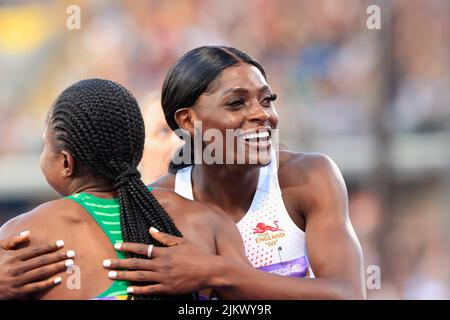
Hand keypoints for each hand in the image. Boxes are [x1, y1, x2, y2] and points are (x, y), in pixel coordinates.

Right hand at [0, 231, 74, 299]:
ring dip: (56, 268)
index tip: (61, 243)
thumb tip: (28, 233)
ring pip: (41, 273)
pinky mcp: (16, 292)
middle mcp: (16, 268)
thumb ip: (12, 241)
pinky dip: (47, 284)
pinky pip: (35, 288)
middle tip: (72, 253)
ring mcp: (17, 281)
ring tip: (69, 264)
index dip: (49, 246)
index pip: (35, 250)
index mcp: (12, 257)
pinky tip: (58, 280)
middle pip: (41, 261)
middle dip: (58, 256)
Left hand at [103, 228, 218, 294]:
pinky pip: (150, 290)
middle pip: (136, 264)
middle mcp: (162, 264)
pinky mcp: (168, 288)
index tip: (116, 245)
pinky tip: (128, 289)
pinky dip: (138, 290)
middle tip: (105, 264)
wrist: (209, 271)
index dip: (128, 246)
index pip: (142, 248)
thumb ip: (165, 237)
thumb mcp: (182, 242)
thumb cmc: (197, 254)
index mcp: (165, 252)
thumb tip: (150, 229)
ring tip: (111, 275)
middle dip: (119, 263)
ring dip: (124, 276)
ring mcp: (164, 277)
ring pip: (140, 277)